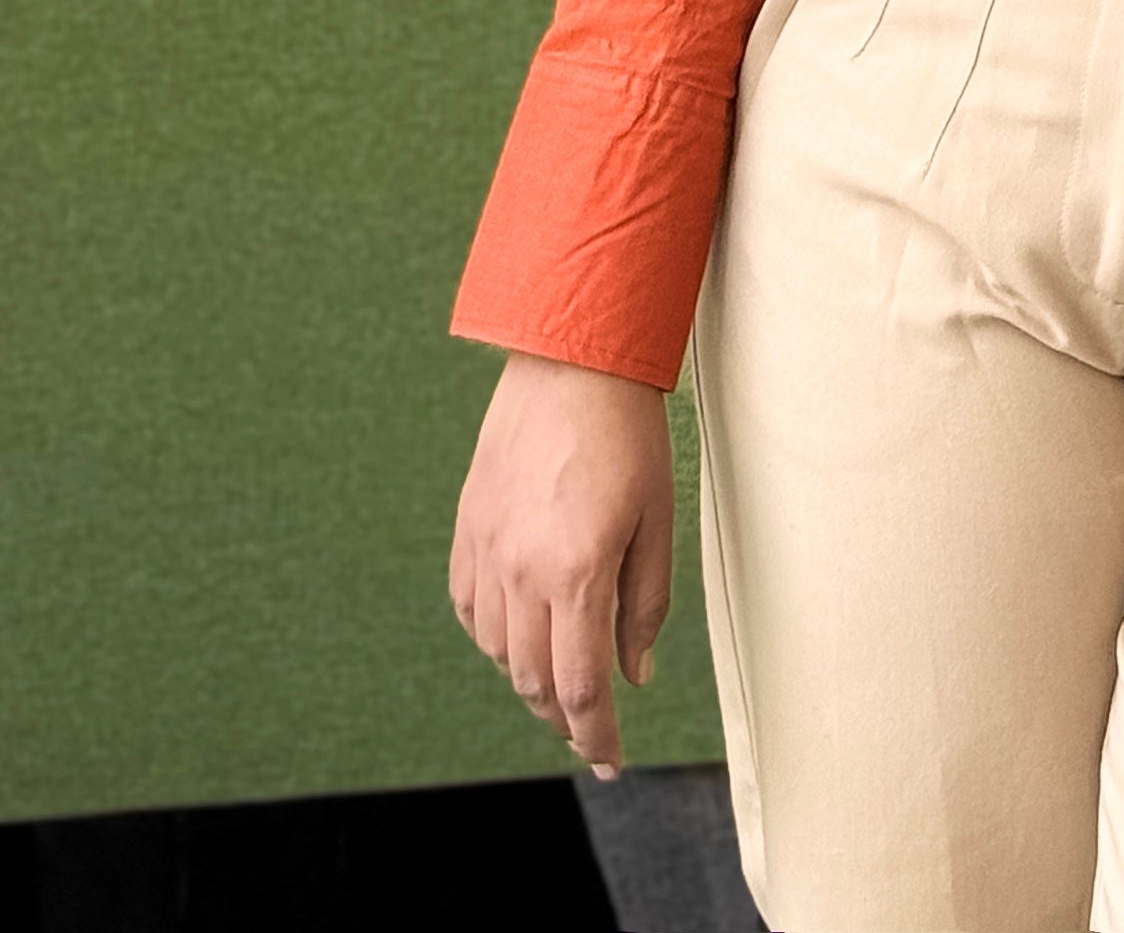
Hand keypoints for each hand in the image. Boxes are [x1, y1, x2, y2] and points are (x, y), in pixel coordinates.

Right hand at [450, 352, 672, 780]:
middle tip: (591, 730)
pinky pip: (471, 609)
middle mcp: (521, 571)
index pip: (580, 688)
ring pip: (499, 652)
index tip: (610, 761)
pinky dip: (493, 638)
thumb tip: (634, 675)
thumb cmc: (629, 436)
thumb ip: (644, 605)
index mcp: (575, 573)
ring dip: (530, 678)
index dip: (596, 737)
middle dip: (565, 717)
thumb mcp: (655, 521)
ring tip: (562, 680)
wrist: (571, 361)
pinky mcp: (467, 527)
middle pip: (534, 680)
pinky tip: (518, 635)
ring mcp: (486, 549)